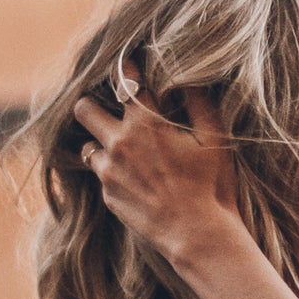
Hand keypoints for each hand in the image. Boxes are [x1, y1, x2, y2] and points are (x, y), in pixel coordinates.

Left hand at [70, 80, 244, 276]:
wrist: (196, 234)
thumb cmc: (210, 185)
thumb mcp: (214, 138)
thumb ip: (198, 102)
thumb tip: (186, 78)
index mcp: (145, 123)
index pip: (123, 79)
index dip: (124, 67)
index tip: (127, 64)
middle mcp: (119, 144)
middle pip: (83, 109)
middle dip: (91, 104)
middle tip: (105, 108)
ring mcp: (109, 172)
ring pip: (86, 146)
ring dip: (100, 143)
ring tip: (120, 149)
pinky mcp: (108, 196)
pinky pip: (100, 176)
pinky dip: (111, 172)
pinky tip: (132, 179)